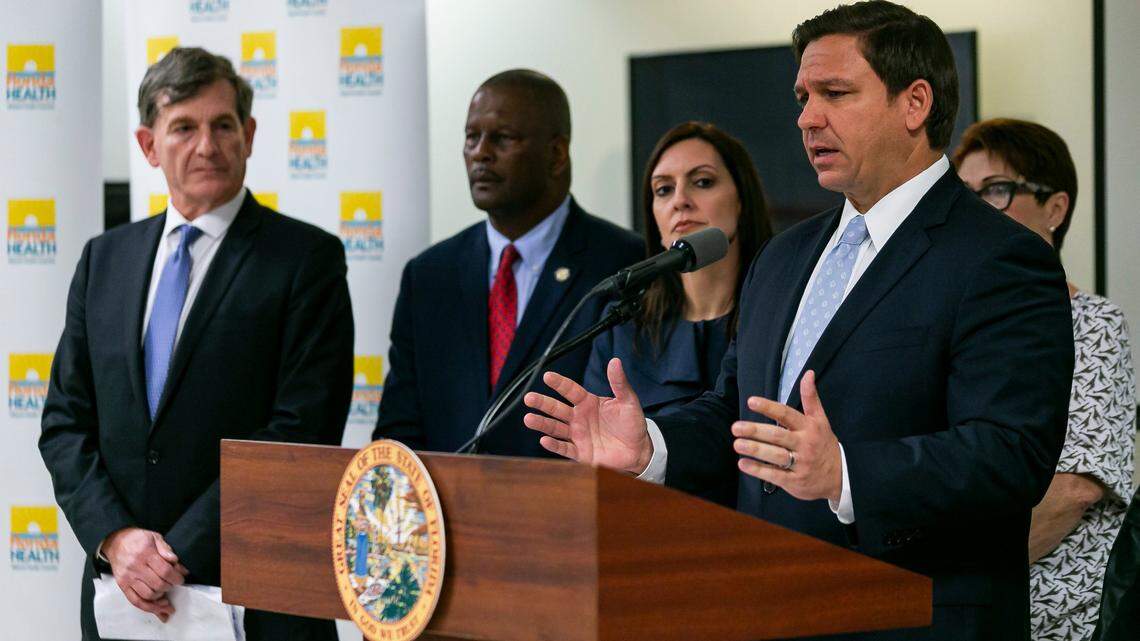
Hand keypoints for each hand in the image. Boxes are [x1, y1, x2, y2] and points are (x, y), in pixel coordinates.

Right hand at [103, 527, 189, 621]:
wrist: (116, 542)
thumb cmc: (138, 539)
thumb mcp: (155, 537)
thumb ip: (166, 549)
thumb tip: (175, 561)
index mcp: (145, 553)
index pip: (165, 571)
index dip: (177, 577)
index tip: (181, 578)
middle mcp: (135, 567)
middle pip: (158, 584)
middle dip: (170, 587)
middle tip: (174, 585)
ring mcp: (128, 578)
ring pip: (148, 595)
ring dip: (161, 598)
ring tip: (167, 595)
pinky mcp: (122, 585)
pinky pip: (135, 601)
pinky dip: (148, 607)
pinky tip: (158, 607)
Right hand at [523, 357, 651, 474]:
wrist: (639, 449)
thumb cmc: (632, 423)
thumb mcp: (628, 401)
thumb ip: (619, 383)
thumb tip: (615, 361)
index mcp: (588, 402)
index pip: (570, 390)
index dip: (559, 383)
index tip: (547, 376)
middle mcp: (579, 417)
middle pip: (557, 408)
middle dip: (542, 403)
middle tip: (528, 398)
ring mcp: (578, 435)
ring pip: (555, 428)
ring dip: (542, 423)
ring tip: (528, 419)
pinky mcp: (581, 453)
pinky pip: (564, 448)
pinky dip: (554, 445)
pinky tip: (544, 440)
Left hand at [732, 371, 842, 502]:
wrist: (841, 476)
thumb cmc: (824, 444)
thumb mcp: (821, 420)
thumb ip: (811, 398)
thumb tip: (808, 373)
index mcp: (809, 427)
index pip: (786, 414)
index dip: (769, 407)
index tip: (751, 401)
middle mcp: (804, 444)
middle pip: (777, 436)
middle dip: (756, 431)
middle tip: (736, 427)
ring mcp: (800, 464)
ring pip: (775, 456)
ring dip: (755, 450)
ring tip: (737, 444)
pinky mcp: (795, 481)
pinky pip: (774, 475)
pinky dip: (758, 470)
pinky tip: (743, 464)